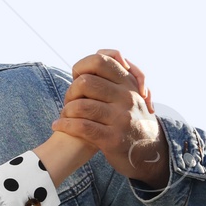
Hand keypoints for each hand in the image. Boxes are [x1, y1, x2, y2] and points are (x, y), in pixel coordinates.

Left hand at [51, 50, 169, 188]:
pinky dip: (64, 125)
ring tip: (64, 116)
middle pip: (86, 82)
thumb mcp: (131, 93)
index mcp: (129, 83)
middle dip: (71, 92)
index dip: (81, 67)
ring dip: (66, 111)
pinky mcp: (113, 139)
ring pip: (81, 106)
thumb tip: (98, 52)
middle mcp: (127, 98)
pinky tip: (57, 126)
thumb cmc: (131, 120)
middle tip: (69, 102)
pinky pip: (81, 127)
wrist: (148, 153)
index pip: (100, 60)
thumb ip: (116, 75)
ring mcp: (121, 118)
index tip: (77, 79)